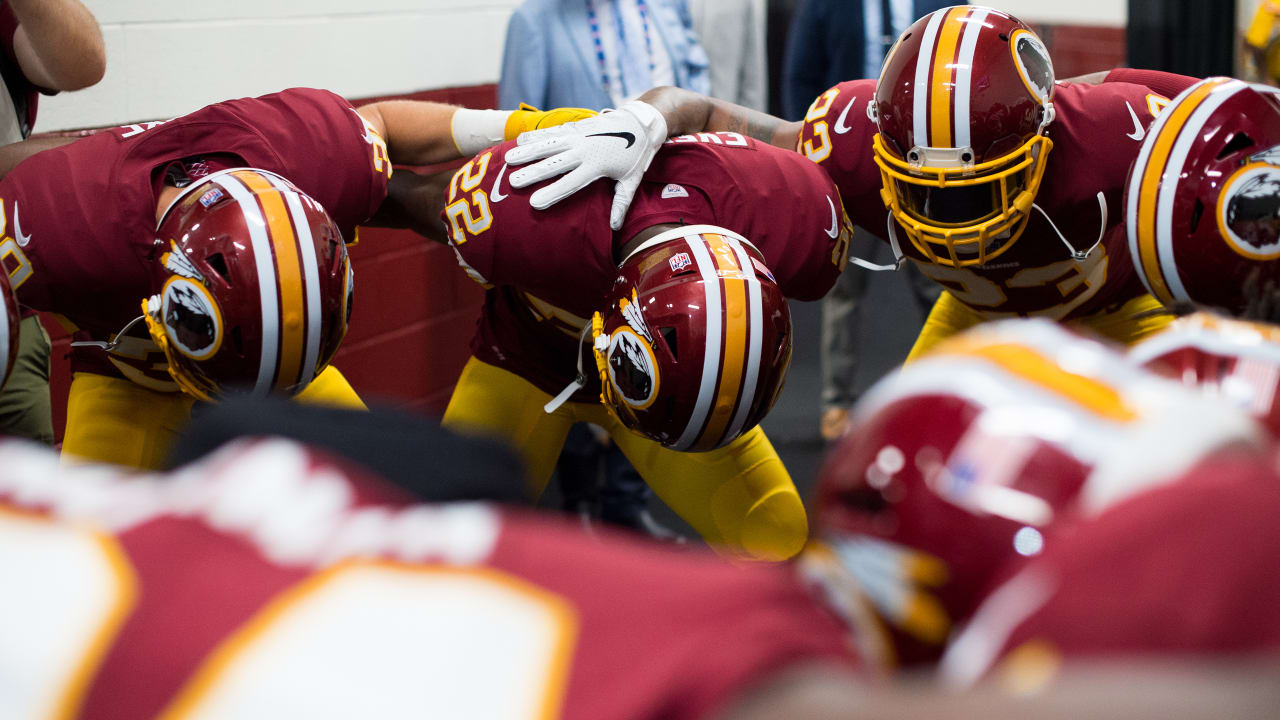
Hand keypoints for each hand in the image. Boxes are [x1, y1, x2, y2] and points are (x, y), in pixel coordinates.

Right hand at [504, 100, 667, 229]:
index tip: (534, 203)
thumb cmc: (637, 155)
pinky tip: (519, 140)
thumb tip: (614, 227)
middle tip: (512, 183)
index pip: (571, 183)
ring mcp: (579, 136)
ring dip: (527, 152)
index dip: (552, 193)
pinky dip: (535, 135)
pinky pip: (552, 132)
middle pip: (554, 164)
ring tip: (508, 159)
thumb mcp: (632, 181)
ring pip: (548, 145)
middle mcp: (585, 150)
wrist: (641, 122)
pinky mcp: (576, 126)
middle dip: (532, 173)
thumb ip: (621, 203)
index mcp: (597, 166)